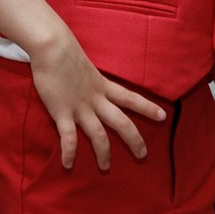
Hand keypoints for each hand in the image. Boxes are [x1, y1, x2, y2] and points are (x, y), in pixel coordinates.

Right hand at [28, 33, 165, 170]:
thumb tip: (84, 77)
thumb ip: (86, 75)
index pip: (131, 98)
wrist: (51, 47)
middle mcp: (95, 99)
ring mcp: (80, 108)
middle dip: (134, 140)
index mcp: (102, 86)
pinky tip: (68, 165)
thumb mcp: (83, 63)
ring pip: (99, 135)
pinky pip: (69, 138)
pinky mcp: (62, 112)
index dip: (147, 108)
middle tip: (143, 155)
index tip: (163, 116)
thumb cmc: (63, 49)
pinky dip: (69, 153)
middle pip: (122, 123)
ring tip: (105, 167)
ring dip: (104, 153)